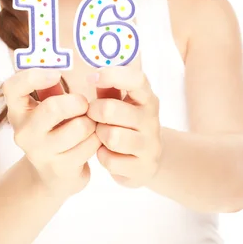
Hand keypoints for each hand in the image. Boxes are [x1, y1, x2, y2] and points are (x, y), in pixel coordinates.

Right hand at [3, 68, 100, 198]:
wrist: (53, 177)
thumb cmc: (54, 130)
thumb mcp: (48, 107)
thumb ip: (51, 87)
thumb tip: (61, 60)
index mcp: (18, 110)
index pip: (13, 87)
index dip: (34, 76)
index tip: (56, 73)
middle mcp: (24, 132)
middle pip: (53, 107)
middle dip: (77, 102)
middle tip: (84, 104)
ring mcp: (41, 152)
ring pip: (80, 127)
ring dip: (92, 122)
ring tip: (89, 124)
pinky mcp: (61, 168)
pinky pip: (90, 145)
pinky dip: (97, 139)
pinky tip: (92, 140)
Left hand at [86, 66, 161, 187]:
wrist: (147, 160)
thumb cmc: (126, 124)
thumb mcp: (120, 103)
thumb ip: (109, 89)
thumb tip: (94, 76)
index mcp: (147, 99)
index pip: (137, 80)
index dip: (112, 75)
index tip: (91, 78)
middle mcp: (151, 120)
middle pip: (110, 109)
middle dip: (93, 112)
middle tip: (92, 116)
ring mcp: (150, 145)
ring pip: (111, 137)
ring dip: (99, 136)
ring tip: (101, 135)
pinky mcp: (143, 168)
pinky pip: (110, 160)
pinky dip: (102, 157)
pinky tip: (108, 153)